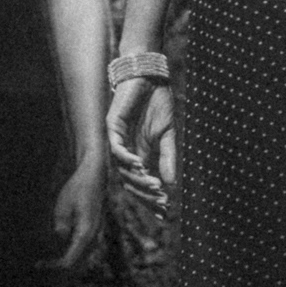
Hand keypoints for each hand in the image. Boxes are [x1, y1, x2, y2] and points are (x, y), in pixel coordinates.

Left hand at [42, 150, 106, 273]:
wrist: (94, 175)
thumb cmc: (78, 187)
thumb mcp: (64, 204)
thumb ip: (61, 225)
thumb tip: (59, 240)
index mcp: (86, 233)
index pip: (70, 260)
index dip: (54, 266)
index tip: (39, 264)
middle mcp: (94, 238)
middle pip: (75, 263)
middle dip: (58, 265)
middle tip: (40, 263)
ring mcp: (96, 235)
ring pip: (79, 257)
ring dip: (64, 259)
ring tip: (46, 257)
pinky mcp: (93, 231)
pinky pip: (81, 249)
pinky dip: (69, 251)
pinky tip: (57, 246)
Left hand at [107, 77, 175, 214]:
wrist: (150, 76)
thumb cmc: (158, 102)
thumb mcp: (168, 134)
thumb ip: (168, 157)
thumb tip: (172, 184)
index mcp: (139, 154)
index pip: (141, 183)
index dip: (151, 198)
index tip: (165, 210)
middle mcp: (126, 151)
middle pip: (130, 181)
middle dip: (145, 194)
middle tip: (161, 201)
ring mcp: (118, 140)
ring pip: (122, 169)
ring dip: (137, 179)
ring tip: (154, 186)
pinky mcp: (113, 126)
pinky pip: (116, 149)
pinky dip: (127, 159)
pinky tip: (140, 165)